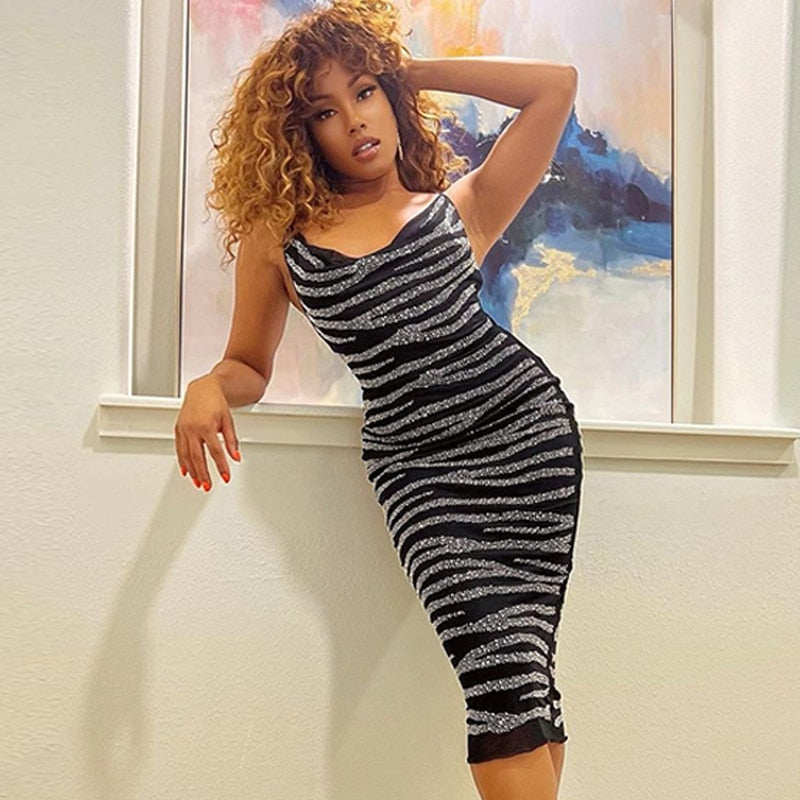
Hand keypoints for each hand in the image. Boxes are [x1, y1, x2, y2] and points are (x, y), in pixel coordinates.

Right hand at [174, 375, 240, 490]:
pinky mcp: (178, 429)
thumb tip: (236, 457)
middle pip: (198, 457)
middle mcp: (193, 428)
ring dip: (192, 471)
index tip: (225, 477)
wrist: (203, 388)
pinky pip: (179, 448)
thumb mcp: (228, 421)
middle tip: (207, 486)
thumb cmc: (217, 403)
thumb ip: (232, 441)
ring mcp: (183, 429)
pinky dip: (182, 461)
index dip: (221, 466)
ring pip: (186, 455)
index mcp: (207, 426)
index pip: (215, 451)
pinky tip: (186, 471)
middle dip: (203, 474)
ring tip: (197, 483)